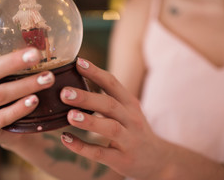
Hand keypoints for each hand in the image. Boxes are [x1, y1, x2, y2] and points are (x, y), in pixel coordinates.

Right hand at [0, 0, 54, 146]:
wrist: (16, 132)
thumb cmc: (19, 96)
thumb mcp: (18, 75)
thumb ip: (24, 57)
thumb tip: (45, 31)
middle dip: (14, 61)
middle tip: (37, 54)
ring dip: (25, 85)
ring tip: (48, 79)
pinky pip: (2, 117)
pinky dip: (19, 109)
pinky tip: (34, 101)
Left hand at [60, 58, 173, 178]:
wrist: (158, 160)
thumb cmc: (133, 130)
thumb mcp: (127, 111)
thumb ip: (108, 99)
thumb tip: (74, 84)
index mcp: (130, 104)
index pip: (113, 83)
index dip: (95, 72)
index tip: (77, 63)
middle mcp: (131, 120)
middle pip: (110, 105)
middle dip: (87, 98)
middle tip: (64, 93)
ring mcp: (128, 140)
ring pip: (110, 128)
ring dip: (89, 121)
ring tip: (69, 116)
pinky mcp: (122, 160)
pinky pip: (101, 153)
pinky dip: (82, 147)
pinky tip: (66, 139)